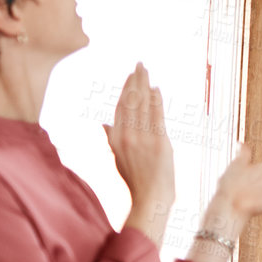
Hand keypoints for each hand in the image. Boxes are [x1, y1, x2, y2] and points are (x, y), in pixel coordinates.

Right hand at [107, 64, 175, 242]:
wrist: (151, 197)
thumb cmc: (135, 179)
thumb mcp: (116, 158)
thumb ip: (110, 139)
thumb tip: (102, 123)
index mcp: (115, 139)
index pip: (120, 108)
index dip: (126, 89)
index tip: (130, 75)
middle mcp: (126, 136)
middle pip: (131, 102)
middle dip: (136, 80)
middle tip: (140, 64)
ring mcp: (143, 139)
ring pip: (143, 105)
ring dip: (146, 85)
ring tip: (147, 70)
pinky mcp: (159, 142)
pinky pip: (157, 116)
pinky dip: (156, 100)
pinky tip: (157, 89)